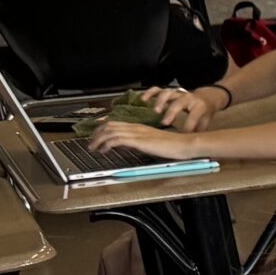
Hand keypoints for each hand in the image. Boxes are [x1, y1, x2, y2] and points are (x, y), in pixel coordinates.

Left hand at [89, 118, 204, 158]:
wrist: (184, 144)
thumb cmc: (174, 145)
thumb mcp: (153, 143)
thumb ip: (139, 142)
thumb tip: (127, 145)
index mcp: (139, 127)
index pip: (116, 124)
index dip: (102, 129)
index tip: (96, 136)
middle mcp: (136, 127)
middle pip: (109, 125)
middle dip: (96, 134)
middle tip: (91, 143)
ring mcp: (137, 133)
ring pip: (110, 131)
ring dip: (98, 140)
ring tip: (93, 148)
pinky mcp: (139, 140)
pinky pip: (117, 139)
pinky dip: (107, 144)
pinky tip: (105, 150)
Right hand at [140, 84, 219, 131]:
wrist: (205, 98)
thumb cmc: (203, 113)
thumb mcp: (205, 121)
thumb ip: (198, 130)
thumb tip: (193, 143)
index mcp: (199, 106)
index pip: (193, 116)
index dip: (188, 126)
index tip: (182, 134)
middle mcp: (187, 98)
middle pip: (178, 104)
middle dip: (171, 113)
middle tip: (164, 123)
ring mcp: (177, 93)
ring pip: (167, 93)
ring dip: (160, 101)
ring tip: (155, 111)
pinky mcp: (168, 91)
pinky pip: (157, 89)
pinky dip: (150, 93)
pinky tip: (143, 99)